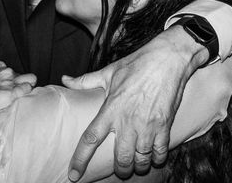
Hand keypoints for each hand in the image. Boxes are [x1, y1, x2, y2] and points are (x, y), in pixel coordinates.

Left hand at [62, 26, 206, 180]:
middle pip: (120, 159)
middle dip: (120, 170)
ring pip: (140, 160)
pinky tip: (154, 157)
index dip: (80, 159)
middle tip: (120, 168)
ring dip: (138, 166)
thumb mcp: (108, 72)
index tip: (74, 175)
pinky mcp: (164, 126)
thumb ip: (85, 80)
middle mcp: (127, 122)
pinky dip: (156, 159)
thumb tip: (65, 79)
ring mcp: (147, 126)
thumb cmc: (137, 64)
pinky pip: (159, 153)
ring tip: (137, 164)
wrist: (167, 59)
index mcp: (110, 109)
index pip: (91, 139)